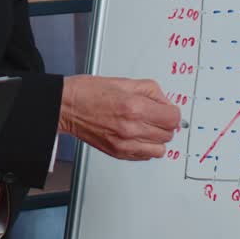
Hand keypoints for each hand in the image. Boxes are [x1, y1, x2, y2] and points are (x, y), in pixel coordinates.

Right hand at [58, 75, 180, 160]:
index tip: (166, 110)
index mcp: (135, 107)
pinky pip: (145, 157)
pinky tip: (135, 135)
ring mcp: (125, 144)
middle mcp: (132, 128)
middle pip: (168, 135)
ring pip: (160, 150)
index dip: (172, 112)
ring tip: (145, 128)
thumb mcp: (125, 82)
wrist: (67, 107)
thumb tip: (166, 103)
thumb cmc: (90, 92)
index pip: (173, 118)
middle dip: (164, 124)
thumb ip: (152, 91)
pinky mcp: (118, 153)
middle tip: (153, 115)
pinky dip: (145, 147)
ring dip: (157, 139)